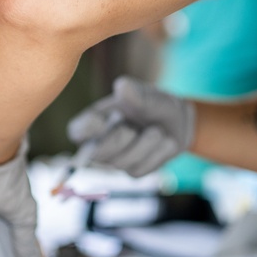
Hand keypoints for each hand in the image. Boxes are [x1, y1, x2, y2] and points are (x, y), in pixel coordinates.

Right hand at [67, 76, 195, 176]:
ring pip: (120, 164)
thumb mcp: (151, 96)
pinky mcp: (133, 170)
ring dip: (144, 146)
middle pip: (95, 154)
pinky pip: (139, 170)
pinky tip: (165, 143)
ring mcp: (117, 158)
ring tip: (158, 131)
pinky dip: (156, 155)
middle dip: (117, 141)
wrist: (180, 123)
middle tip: (133, 128)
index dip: (85, 130)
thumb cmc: (157, 105)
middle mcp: (101, 142)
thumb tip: (122, 85)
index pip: (76, 131)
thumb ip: (137, 94)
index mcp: (97, 119)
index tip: (102, 122)